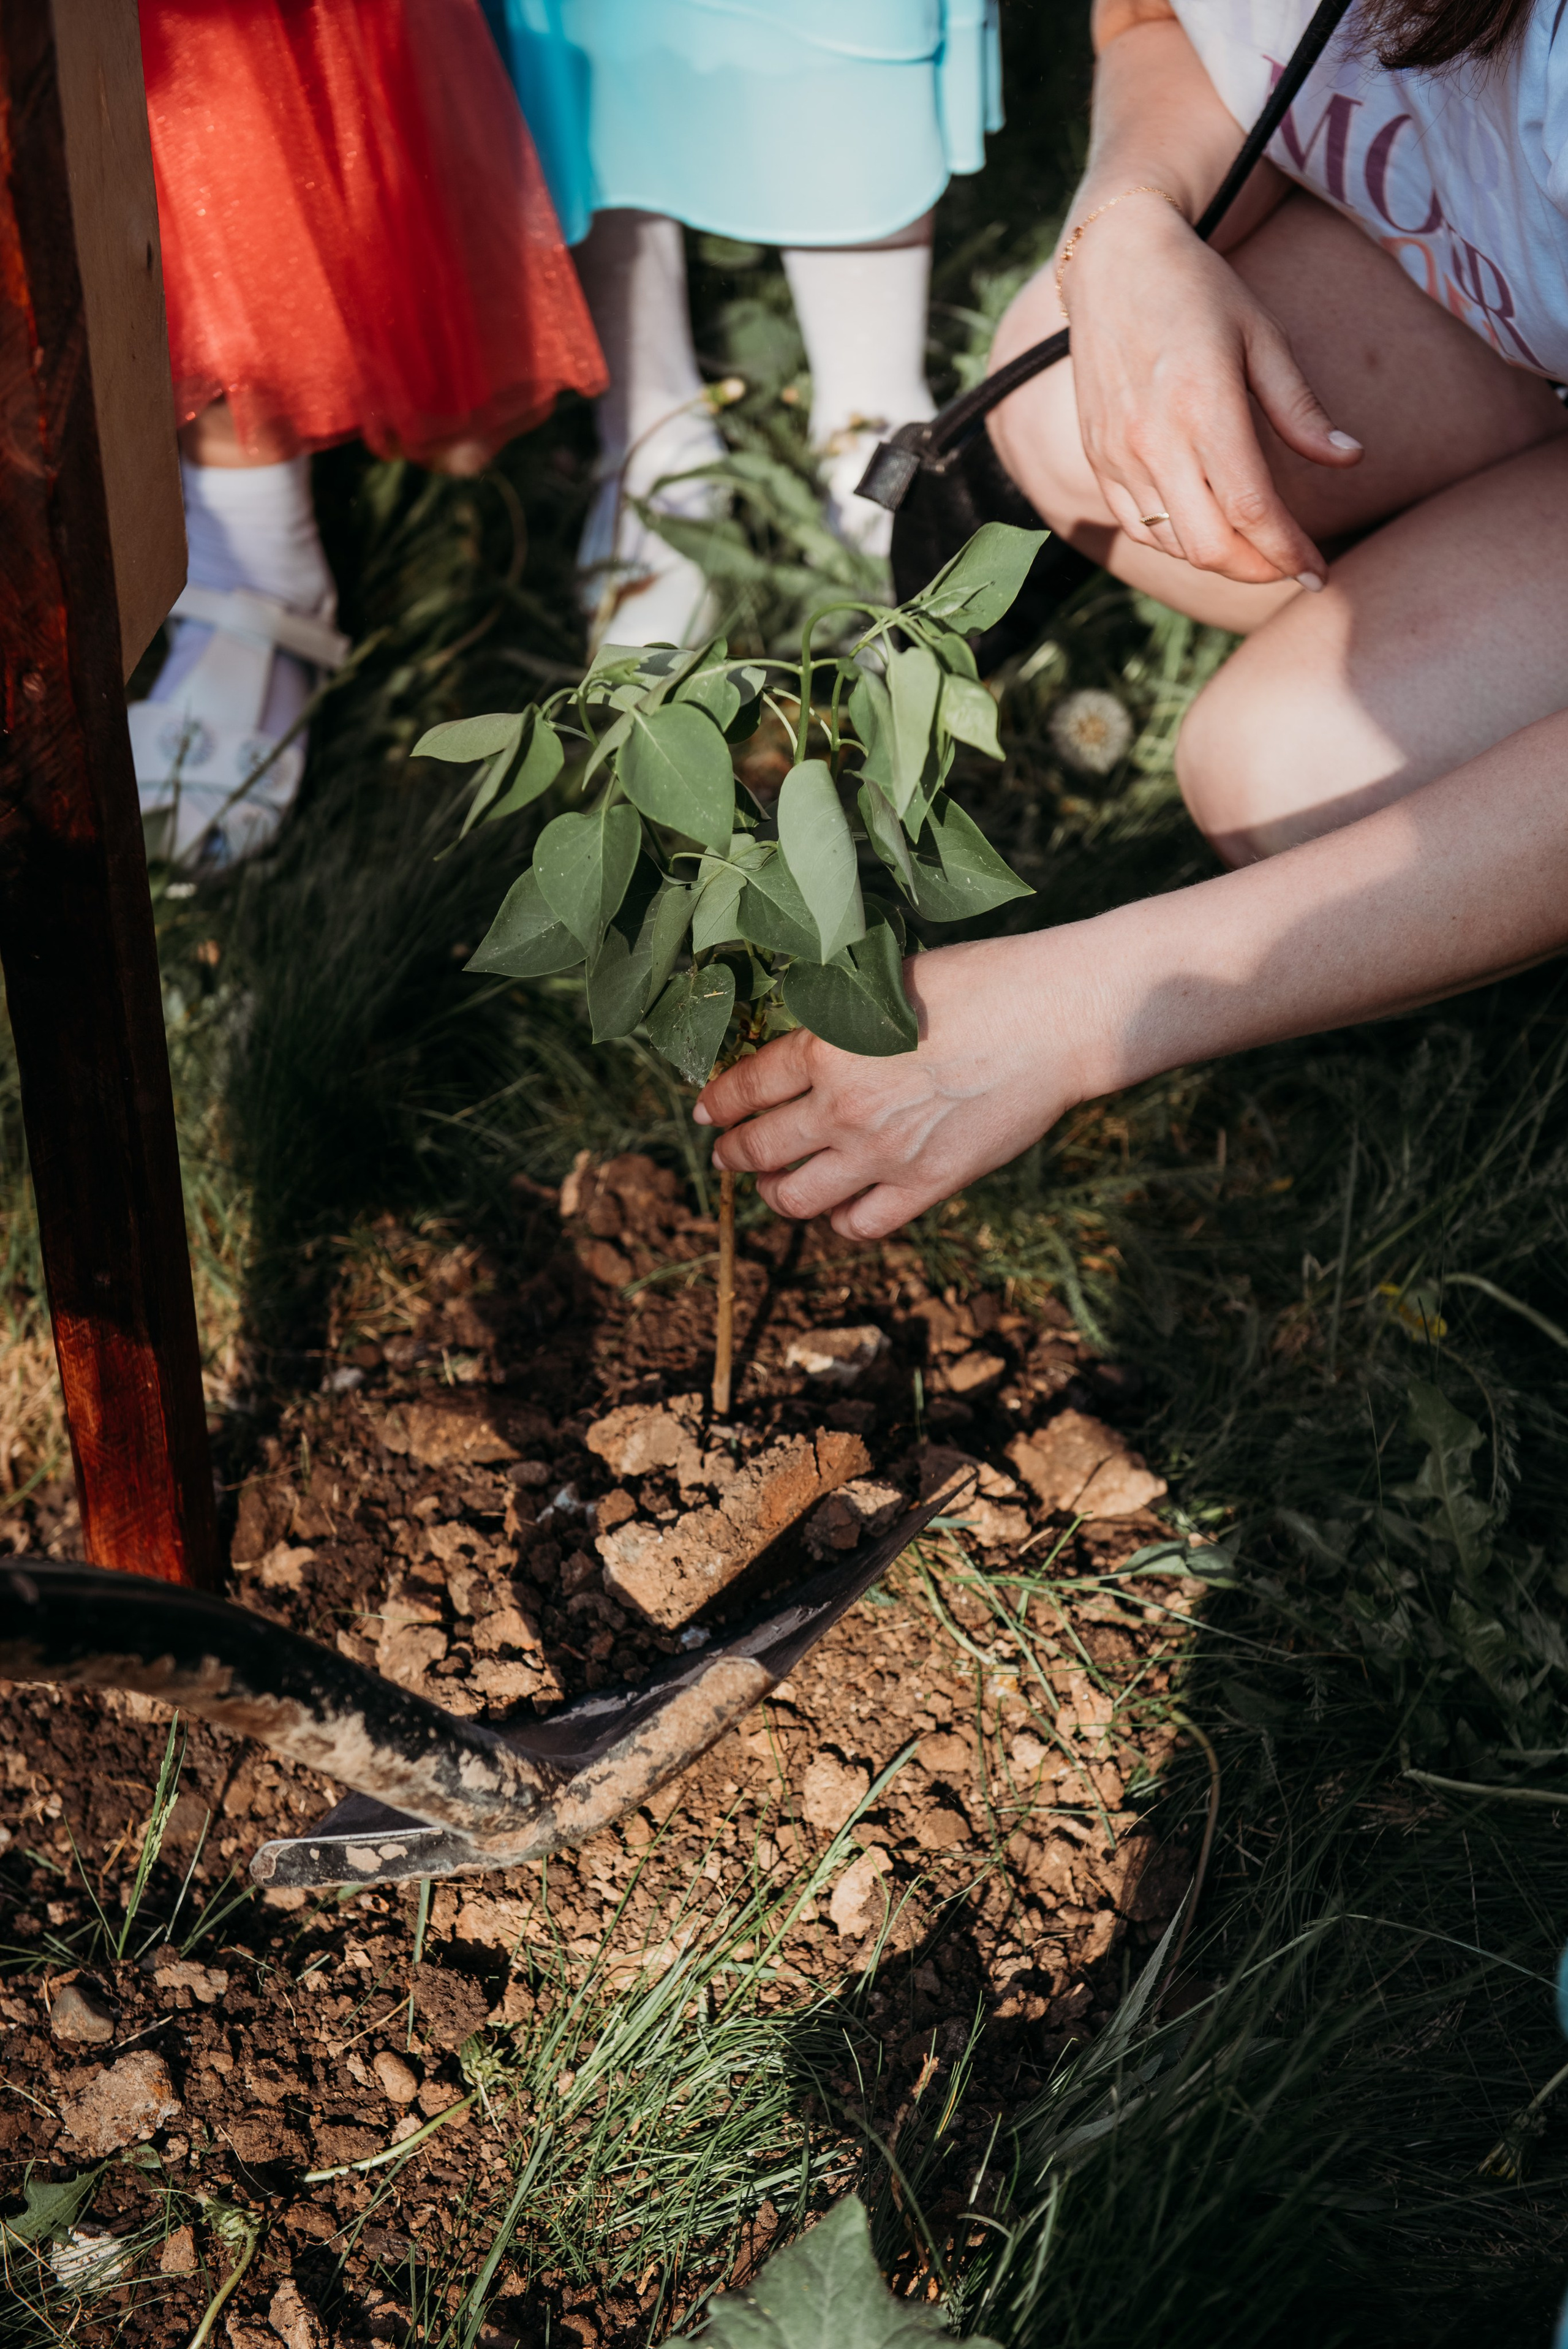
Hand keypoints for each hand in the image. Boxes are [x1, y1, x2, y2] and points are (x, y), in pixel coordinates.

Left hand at [693, 934, 1090, 1238]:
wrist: (1052, 1019)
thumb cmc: (977, 984)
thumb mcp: (887, 985)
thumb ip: (839, 1021)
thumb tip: (806, 1040)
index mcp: (825, 1048)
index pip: (744, 1087)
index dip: (718, 1103)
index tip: (709, 1113)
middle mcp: (842, 1107)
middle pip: (758, 1149)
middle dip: (733, 1154)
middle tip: (729, 1154)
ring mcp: (882, 1154)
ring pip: (795, 1199)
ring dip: (774, 1195)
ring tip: (775, 1187)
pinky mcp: (926, 1185)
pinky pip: (859, 1226)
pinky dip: (837, 1222)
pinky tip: (838, 1208)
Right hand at [1001, 193, 1361, 586]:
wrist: (1112, 260)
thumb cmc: (1197, 291)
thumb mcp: (1262, 334)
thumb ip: (1301, 407)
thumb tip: (1350, 459)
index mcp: (1203, 405)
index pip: (1252, 508)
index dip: (1289, 551)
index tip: (1319, 571)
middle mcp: (1154, 439)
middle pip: (1210, 545)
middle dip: (1258, 569)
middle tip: (1291, 566)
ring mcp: (1118, 454)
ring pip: (1174, 543)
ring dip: (1221, 560)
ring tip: (1256, 549)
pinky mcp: (1097, 458)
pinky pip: (1138, 527)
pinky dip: (1177, 542)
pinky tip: (1207, 530)